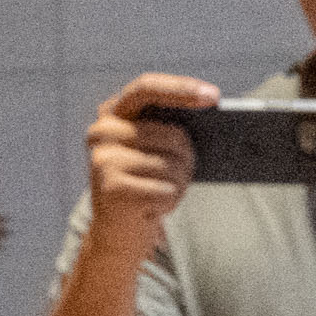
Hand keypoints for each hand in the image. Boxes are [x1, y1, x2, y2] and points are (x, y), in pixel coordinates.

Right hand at [77, 73, 215, 258]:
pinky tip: (153, 206)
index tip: (214, 97)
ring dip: (178, 184)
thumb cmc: (149, 180)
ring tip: (161, 191)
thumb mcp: (159, 149)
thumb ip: (173, 128)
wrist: (119, 227)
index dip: (180, 89)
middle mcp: (101, 131)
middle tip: (180, 173)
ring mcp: (102, 159)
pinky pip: (164, 189)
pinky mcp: (108, 188)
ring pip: (170, 165)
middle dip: (188, 158)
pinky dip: (169, 201)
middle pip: (171, 135)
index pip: (147, 88)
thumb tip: (213, 115)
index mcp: (114, 112)